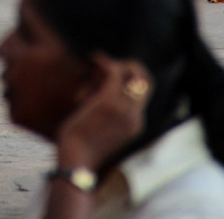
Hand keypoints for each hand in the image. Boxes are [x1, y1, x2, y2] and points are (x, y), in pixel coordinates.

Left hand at [55, 55, 151, 171]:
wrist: (77, 164)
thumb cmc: (82, 149)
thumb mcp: (102, 130)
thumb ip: (108, 112)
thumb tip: (95, 93)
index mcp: (136, 124)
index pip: (145, 91)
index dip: (132, 75)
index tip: (111, 69)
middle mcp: (135, 116)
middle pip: (146, 79)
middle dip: (128, 65)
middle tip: (103, 62)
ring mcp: (124, 109)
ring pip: (132, 72)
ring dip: (113, 63)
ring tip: (94, 61)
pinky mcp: (109, 102)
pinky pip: (114, 72)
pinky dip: (104, 62)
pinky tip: (92, 59)